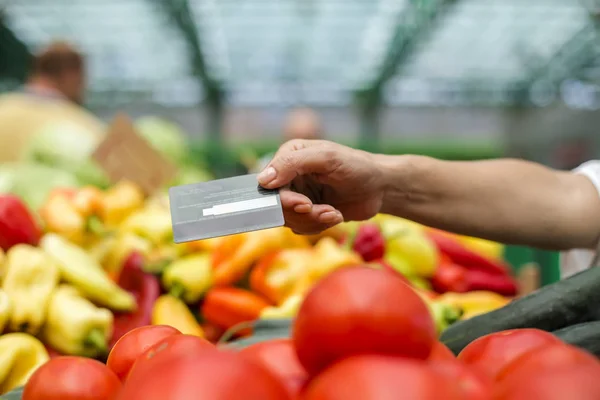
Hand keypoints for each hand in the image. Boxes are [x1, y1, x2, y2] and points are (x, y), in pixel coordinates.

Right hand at [257, 139, 385, 233]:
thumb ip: (293, 164)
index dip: (284, 199)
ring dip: (314, 220)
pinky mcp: (307, 212)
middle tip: (327, 212)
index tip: (305, 205)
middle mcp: (289, 176)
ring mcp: (297, 195)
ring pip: (289, 219)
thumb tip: (262, 180)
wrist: (380, 188)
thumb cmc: (356, 166)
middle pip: (278, 205)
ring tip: (335, 213)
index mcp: (289, 156)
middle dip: (304, 213)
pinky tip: (335, 216)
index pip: (270, 183)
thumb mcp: (326, 158)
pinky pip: (301, 227)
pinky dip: (319, 226)